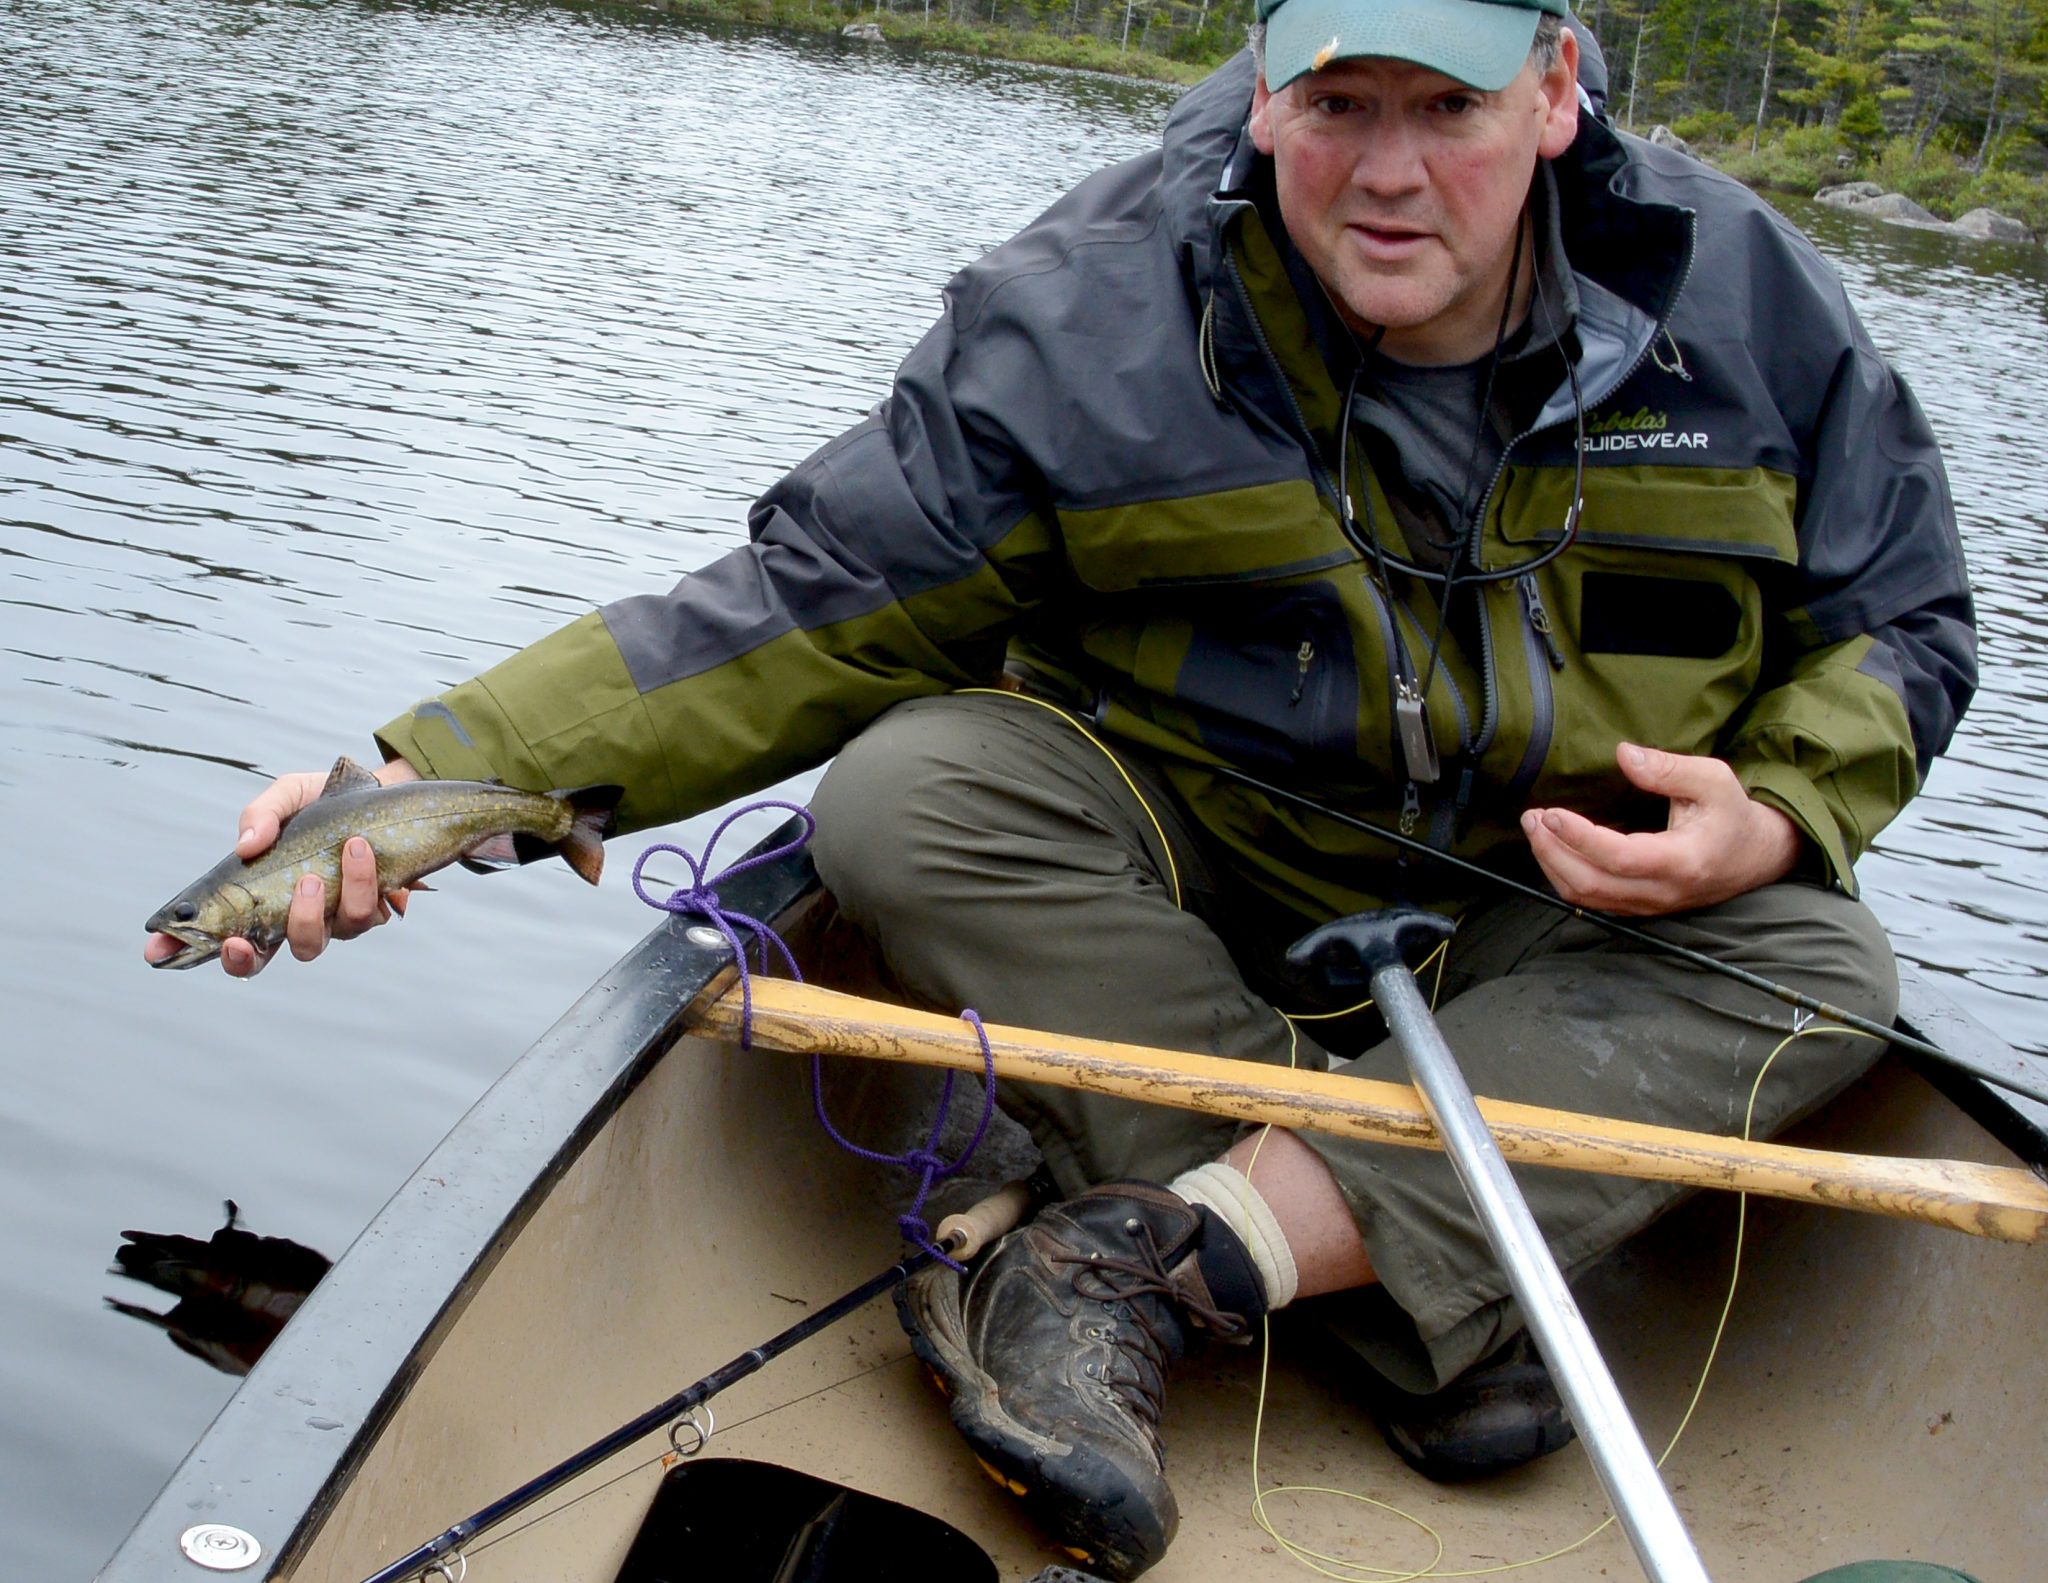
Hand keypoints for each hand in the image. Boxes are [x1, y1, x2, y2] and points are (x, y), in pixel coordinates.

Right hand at [142, 758, 421, 975]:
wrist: (386, 793)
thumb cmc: (323, 800)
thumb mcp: (286, 796)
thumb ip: (261, 815)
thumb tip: (245, 845)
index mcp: (259, 897)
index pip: (214, 932)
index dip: (184, 951)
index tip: (155, 951)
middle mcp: (292, 917)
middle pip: (260, 961)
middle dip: (247, 956)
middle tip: (243, 936)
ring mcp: (333, 919)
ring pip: (319, 938)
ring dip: (316, 905)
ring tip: (336, 852)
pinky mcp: (375, 910)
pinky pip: (368, 915)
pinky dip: (363, 882)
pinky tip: (361, 847)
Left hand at [1519, 743, 1801, 916]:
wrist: (1756, 857)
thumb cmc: (1732, 814)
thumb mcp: (1713, 779)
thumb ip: (1669, 768)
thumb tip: (1624, 754)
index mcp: (1683, 861)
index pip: (1619, 858)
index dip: (1579, 838)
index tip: (1551, 813)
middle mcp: (1662, 891)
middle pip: (1591, 885)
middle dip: (1552, 852)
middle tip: (1532, 817)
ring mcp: (1649, 905)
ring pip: (1586, 897)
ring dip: (1552, 864)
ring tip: (1535, 828)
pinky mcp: (1639, 907)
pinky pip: (1592, 900)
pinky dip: (1564, 876)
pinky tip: (1553, 848)